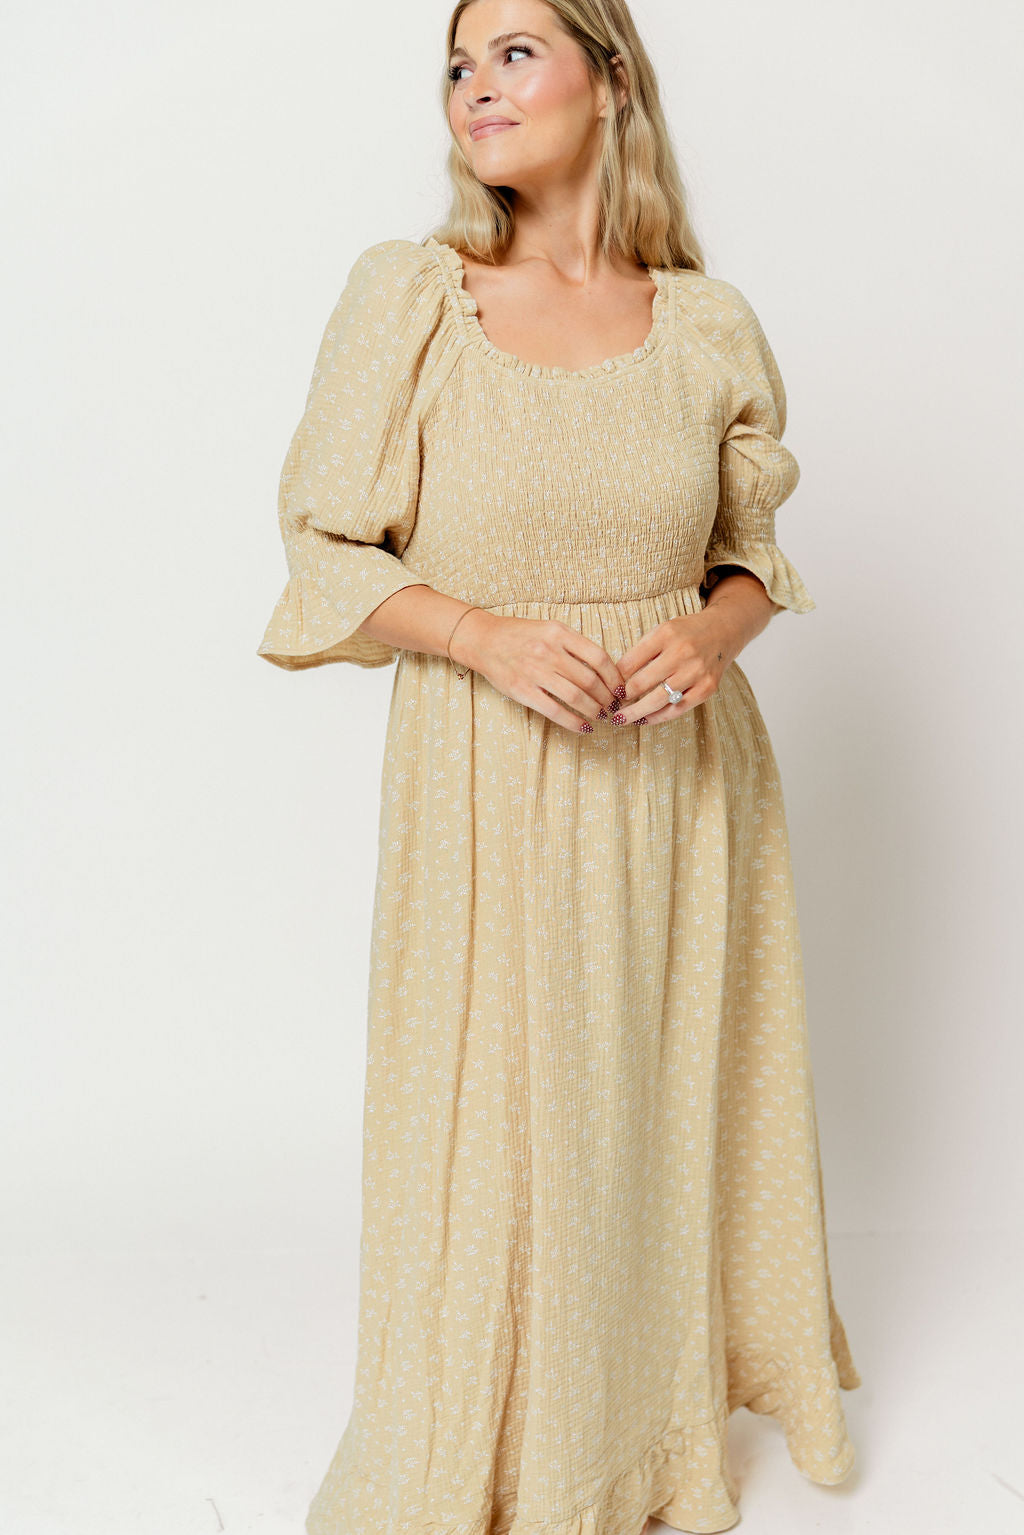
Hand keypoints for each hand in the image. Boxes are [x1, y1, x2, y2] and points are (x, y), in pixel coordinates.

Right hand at [451, 610, 625, 734]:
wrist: (484, 640)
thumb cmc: (519, 635)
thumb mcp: (549, 628)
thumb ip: (574, 644)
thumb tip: (604, 668)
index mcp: (559, 633)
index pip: (598, 657)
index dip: (615, 677)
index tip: (620, 688)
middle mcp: (548, 651)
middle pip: (590, 680)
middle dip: (607, 697)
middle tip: (614, 706)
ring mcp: (535, 671)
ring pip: (576, 696)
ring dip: (594, 710)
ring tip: (601, 716)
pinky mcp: (523, 690)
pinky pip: (555, 710)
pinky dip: (574, 722)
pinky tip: (584, 727)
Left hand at [612, 609, 740, 724]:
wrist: (724, 631)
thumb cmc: (685, 633)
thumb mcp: (661, 631)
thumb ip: (640, 652)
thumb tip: (615, 680)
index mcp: (665, 634)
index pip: (630, 662)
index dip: (614, 680)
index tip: (606, 690)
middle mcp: (682, 653)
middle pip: (641, 683)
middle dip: (621, 700)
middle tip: (608, 709)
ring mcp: (696, 672)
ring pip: (658, 700)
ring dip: (636, 713)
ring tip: (620, 720)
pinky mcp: (707, 688)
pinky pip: (678, 709)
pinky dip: (658, 717)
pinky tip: (644, 720)